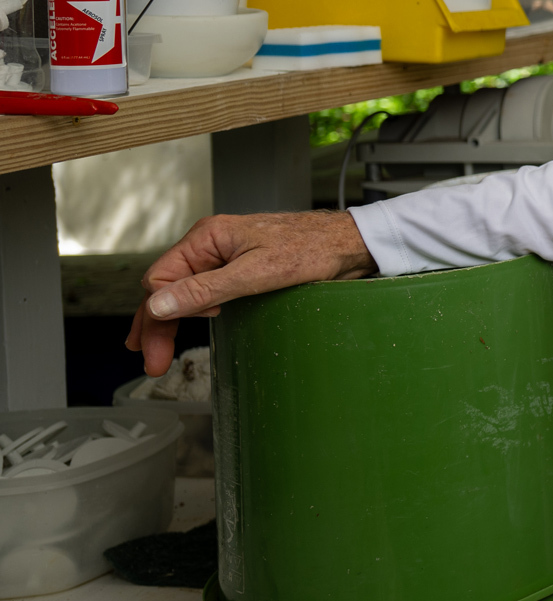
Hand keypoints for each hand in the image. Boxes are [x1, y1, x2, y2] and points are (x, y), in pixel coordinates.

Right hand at [125, 212, 377, 375]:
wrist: (351, 243)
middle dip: (156, 324)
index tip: (162, 346)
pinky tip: (193, 323)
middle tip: (153, 362)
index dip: (158, 314)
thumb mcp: (256, 272)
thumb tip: (158, 304)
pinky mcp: (244, 269)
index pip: (161, 278)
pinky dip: (195, 309)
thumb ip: (206, 288)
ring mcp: (227, 257)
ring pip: (185, 290)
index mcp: (207, 238)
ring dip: (171, 319)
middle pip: (168, 287)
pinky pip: (208, 290)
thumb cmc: (312, 248)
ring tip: (159, 348)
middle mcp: (212, 245)